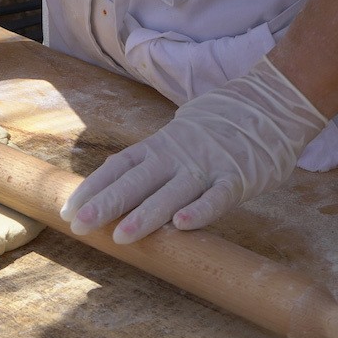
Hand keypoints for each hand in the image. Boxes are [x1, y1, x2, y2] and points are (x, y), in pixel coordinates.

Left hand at [60, 56, 327, 243]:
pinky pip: (217, 196)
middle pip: (136, 181)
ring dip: (147, 214)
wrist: (269, 102)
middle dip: (106, 204)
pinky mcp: (238, 178)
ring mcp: (207, 166)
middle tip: (80, 226)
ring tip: (123, 235)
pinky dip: (200, 210)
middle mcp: (177, 156)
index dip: (93, 188)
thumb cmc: (216, 127)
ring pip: (172, 192)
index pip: (118, 167)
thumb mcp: (176, 138)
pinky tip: (182, 226)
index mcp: (160, 147)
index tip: (68, 210)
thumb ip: (149, 160)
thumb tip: (110, 176)